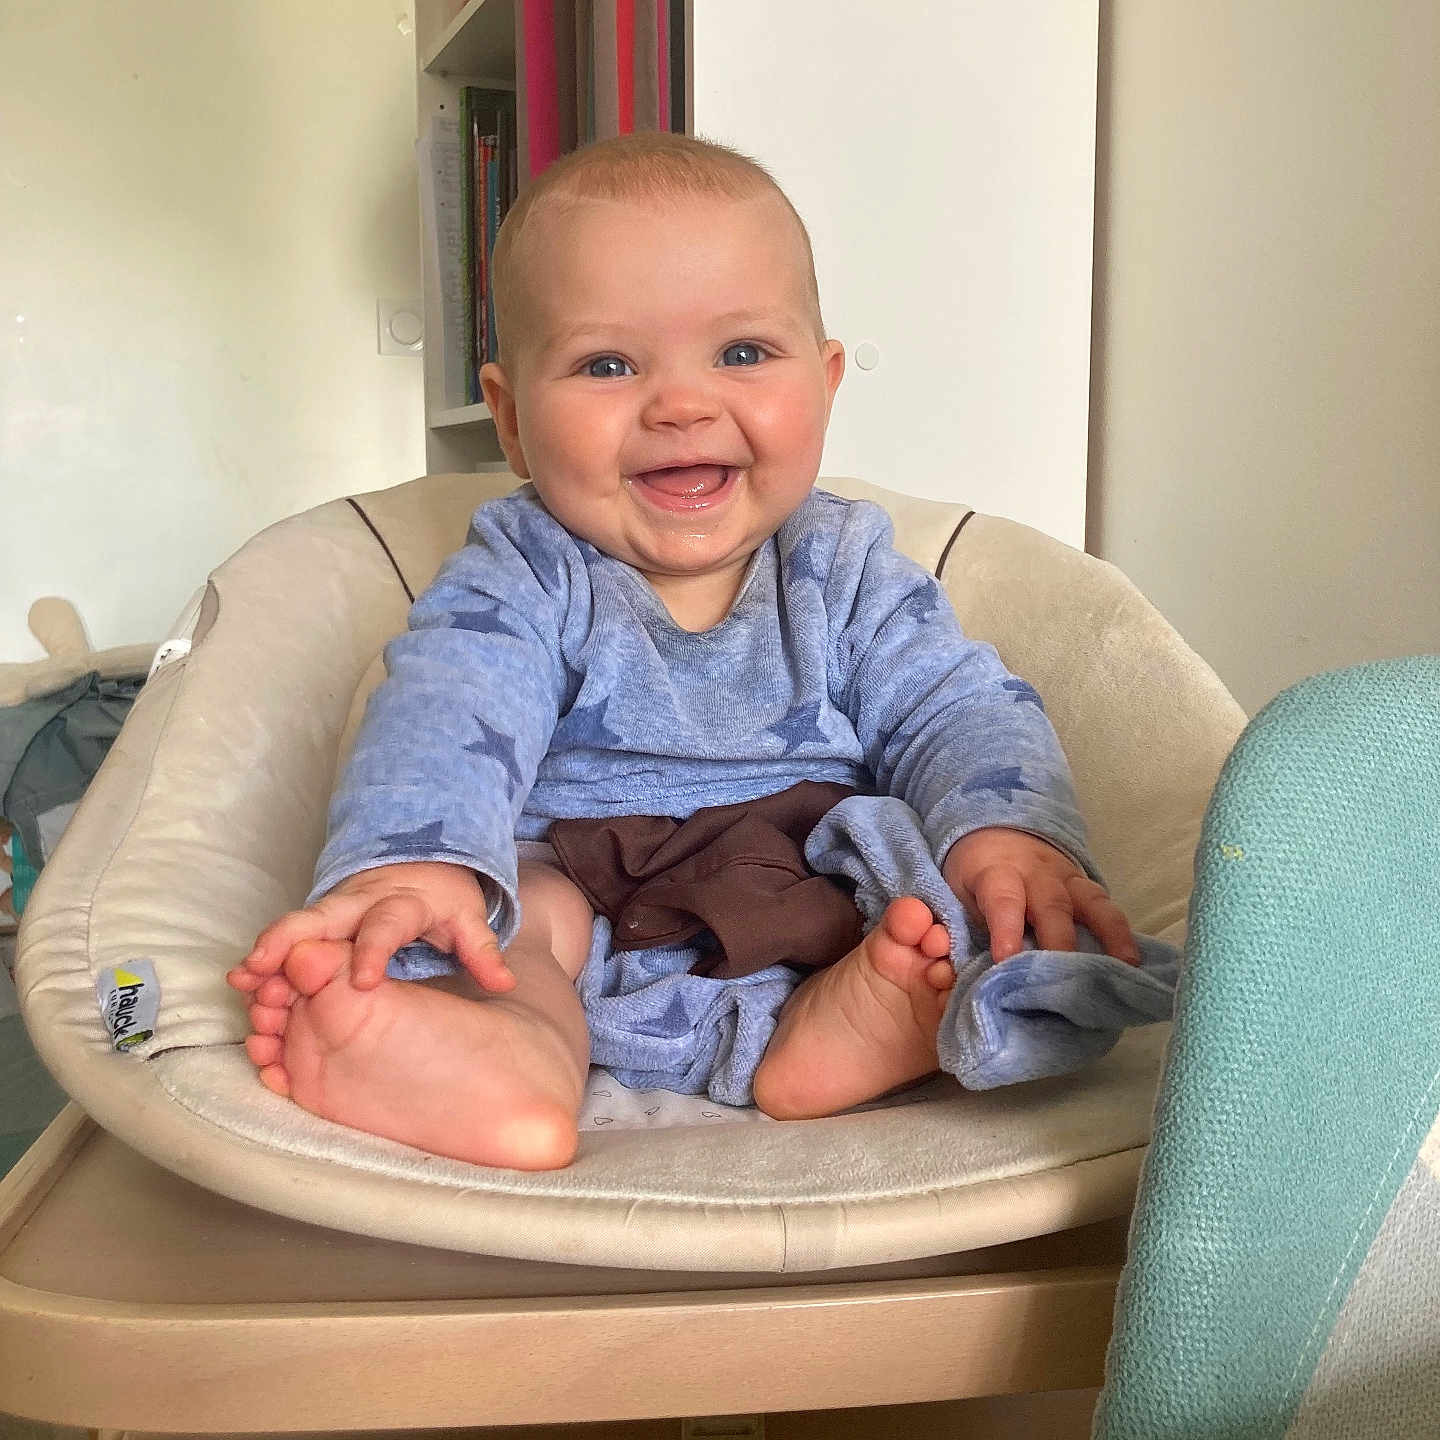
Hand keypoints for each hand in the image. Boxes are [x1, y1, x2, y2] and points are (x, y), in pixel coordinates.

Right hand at [235, 861, 513, 991]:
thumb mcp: (467, 916)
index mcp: (400, 902)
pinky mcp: (316, 923)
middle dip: (292, 941)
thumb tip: (504, 984)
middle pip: (322, 917)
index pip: (385, 926)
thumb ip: (481, 949)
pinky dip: (263, 959)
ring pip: (295, 929)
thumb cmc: (441, 898)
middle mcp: (359, 903)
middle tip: (265, 968)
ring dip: (268, 953)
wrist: (417, 861)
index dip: (373, 952)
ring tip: (242, 981)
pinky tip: (241, 982)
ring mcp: (332, 911)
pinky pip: (285, 940)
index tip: (363, 982)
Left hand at [941, 827, 1138, 965]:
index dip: (1005, 929)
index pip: (1003, 900)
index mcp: (997, 872)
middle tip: (1064, 982)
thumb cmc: (973, 874)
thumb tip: (976, 975)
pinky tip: (1134, 961)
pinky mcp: (1085, 887)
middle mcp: (1037, 874)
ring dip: (1109, 936)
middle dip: (1059, 944)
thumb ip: (968, 928)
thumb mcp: (956, 893)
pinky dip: (1120, 933)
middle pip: (1052, 907)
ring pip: (1090, 904)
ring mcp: (1067, 878)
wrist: (996, 830)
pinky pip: (1106, 907)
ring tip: (1124, 968)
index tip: (1006, 960)